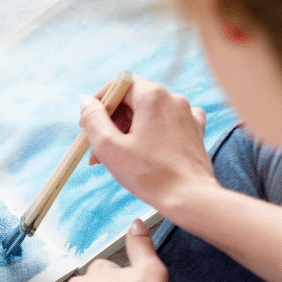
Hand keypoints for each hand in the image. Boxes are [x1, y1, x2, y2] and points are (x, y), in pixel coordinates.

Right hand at [79, 77, 218, 216]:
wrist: (190, 197)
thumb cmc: (149, 174)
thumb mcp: (109, 147)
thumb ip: (93, 119)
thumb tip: (86, 101)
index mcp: (152, 96)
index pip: (118, 84)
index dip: (100, 103)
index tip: (89, 125)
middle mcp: (173, 98)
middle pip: (133, 99)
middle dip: (112, 121)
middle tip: (99, 150)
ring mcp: (187, 113)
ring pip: (149, 113)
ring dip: (129, 130)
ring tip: (118, 157)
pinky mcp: (195, 130)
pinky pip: (168, 122)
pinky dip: (153, 132)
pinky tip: (148, 149)